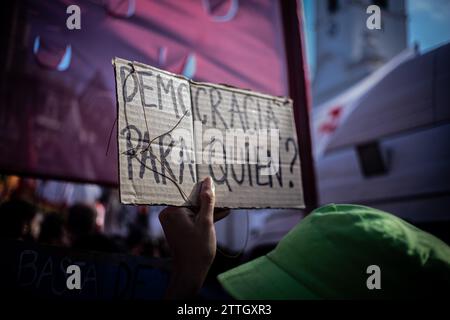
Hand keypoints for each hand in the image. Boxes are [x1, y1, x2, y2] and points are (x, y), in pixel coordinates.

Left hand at [159, 176, 216, 298]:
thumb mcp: (206, 222)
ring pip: (194, 208)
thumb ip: (207, 201)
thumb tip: (208, 181)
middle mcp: (169, 213)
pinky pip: (193, 216)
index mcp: (172, 210)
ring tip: (225, 205)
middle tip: (223, 193)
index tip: (214, 181)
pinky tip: (221, 213)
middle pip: (191, 199)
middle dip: (207, 199)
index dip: (202, 187)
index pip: (189, 192)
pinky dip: (204, 216)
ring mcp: (173, 221)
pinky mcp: (179, 227)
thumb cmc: (198, 248)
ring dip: (209, 208)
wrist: (191, 272)